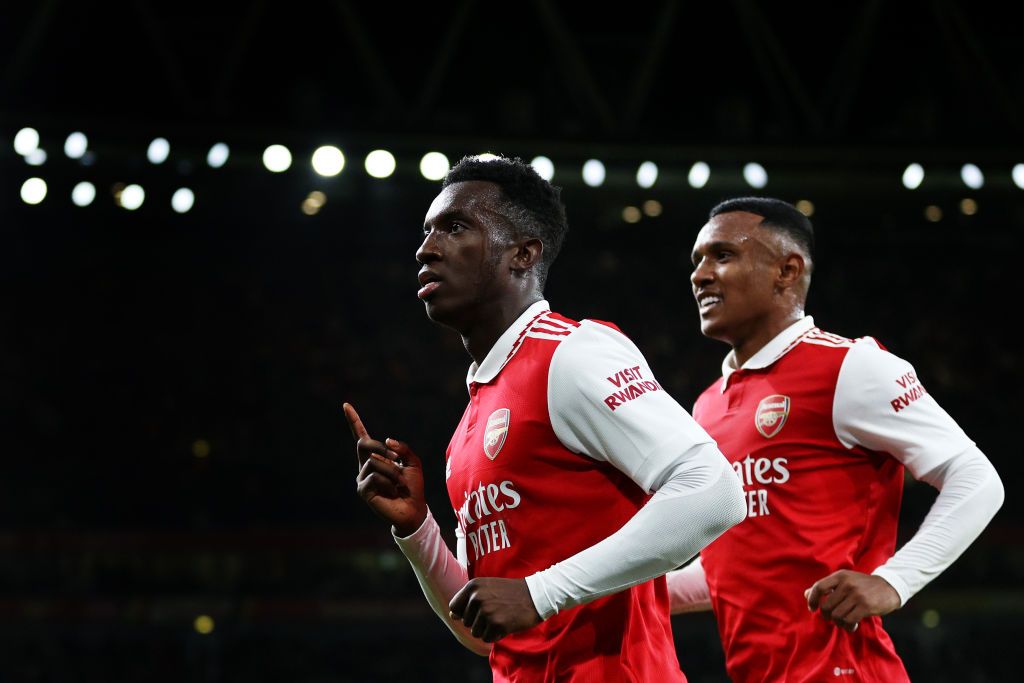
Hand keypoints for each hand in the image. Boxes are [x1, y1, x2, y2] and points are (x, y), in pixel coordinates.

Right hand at [344, 402, 427, 535]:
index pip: (361, 436)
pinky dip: (388, 482)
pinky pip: (375, 476)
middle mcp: (365, 466)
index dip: (354, 421)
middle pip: (364, 444)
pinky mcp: (363, 490)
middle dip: (382, 449)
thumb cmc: (413, 486)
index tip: (346, 405)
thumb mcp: (413, 462)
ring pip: (374, 462)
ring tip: (398, 484)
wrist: (413, 509)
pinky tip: (392, 491)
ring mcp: (362, 478)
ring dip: (392, 471)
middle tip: (398, 460)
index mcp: (375, 458)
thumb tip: (386, 440)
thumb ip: (403, 449)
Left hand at [448, 577, 541, 642]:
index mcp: (473, 586)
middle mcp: (477, 597)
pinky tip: (506, 623)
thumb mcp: (487, 588)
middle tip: (496, 611)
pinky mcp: (497, 624)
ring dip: (487, 629)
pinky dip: (496, 635)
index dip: (464, 613)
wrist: (536, 595)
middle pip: (465, 622)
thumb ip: (468, 600)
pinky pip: (487, 638)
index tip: (479, 609)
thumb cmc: (510, 593)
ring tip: (501, 616)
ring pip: (475, 632)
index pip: (454, 608)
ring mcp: (486, 611)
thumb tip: (452, 616)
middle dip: (479, 621)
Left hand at [805, 570, 900, 632]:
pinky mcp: (866, 606)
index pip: (819, 587)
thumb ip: (826, 587)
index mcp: (840, 576)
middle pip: (826, 606)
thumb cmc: (862, 586)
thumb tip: (806, 594)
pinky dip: (848, 626)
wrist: (889, 587)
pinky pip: (849, 621)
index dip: (812, 599)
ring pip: (837, 615)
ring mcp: (856, 595)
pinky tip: (852, 625)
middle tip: (833, 618)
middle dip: (827, 616)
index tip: (812, 608)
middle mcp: (847, 584)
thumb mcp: (844, 581)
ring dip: (839, 623)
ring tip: (845, 622)